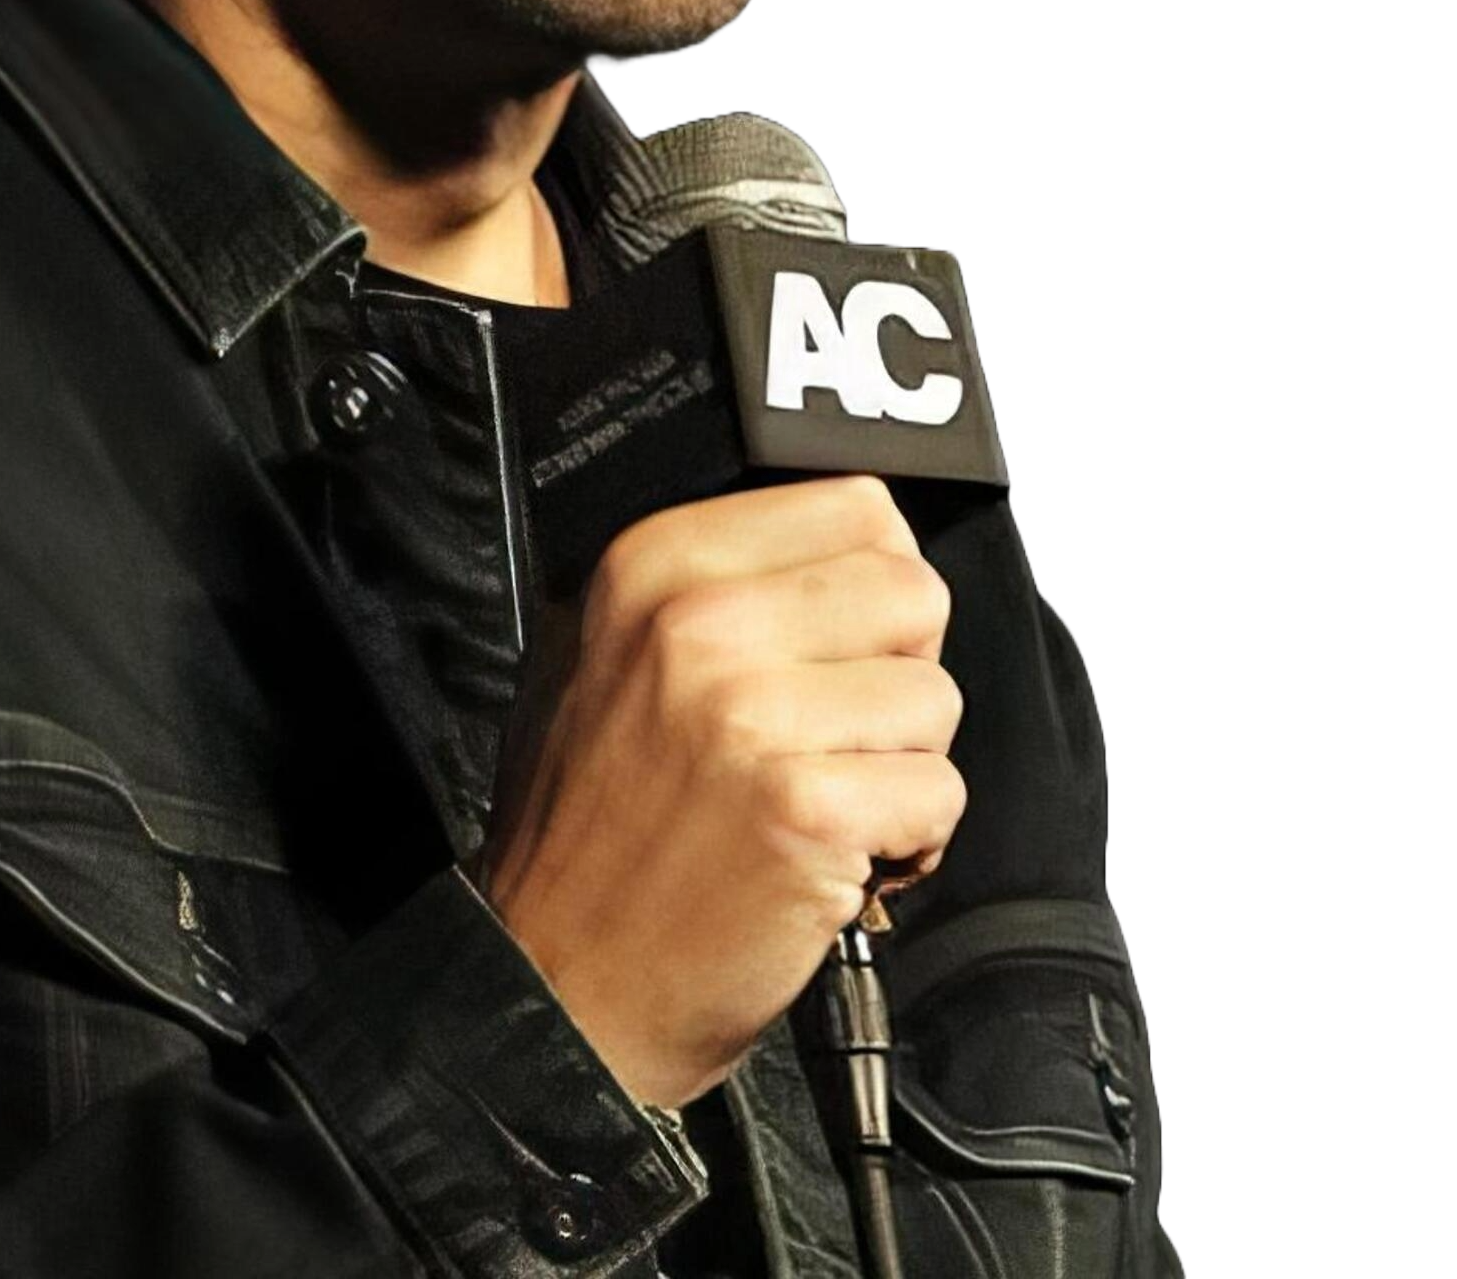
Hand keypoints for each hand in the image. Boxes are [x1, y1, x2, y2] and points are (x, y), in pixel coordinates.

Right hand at [478, 473, 966, 1109]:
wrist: (555, 987)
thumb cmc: (590, 829)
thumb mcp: (600, 654)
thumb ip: (711, 582)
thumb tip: (853, 536)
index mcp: (652, 563)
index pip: (853, 507)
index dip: (869, 588)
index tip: (837, 649)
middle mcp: (696, 622)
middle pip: (910, 589)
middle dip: (899, 671)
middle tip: (838, 734)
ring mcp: (749, 714)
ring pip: (934, 695)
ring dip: (902, 765)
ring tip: (825, 803)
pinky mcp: (804, 811)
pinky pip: (938, 792)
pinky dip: (910, 842)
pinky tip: (838, 862)